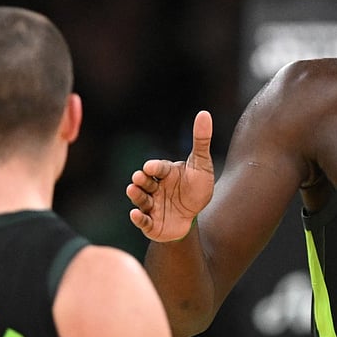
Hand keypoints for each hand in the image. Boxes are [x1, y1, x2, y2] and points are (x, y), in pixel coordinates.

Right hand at [127, 111, 214, 241]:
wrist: (195, 215)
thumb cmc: (196, 187)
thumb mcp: (202, 164)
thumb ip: (201, 140)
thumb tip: (204, 113)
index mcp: (165, 173)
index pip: (158, 168)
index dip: (154, 167)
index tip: (151, 167)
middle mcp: (155, 187)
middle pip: (145, 182)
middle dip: (141, 179)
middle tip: (138, 177)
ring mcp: (151, 205)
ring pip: (141, 199)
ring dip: (136, 195)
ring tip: (132, 190)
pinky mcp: (151, 223)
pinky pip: (143, 221)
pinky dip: (138, 218)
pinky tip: (135, 214)